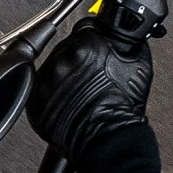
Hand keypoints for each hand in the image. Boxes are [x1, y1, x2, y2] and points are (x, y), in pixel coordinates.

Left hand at [28, 18, 154, 159]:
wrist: (109, 141)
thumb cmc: (123, 109)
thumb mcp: (138, 64)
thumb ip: (125, 42)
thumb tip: (118, 36)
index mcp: (85, 46)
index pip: (84, 30)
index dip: (92, 44)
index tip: (95, 54)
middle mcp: (62, 61)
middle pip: (66, 50)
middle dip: (77, 62)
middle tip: (91, 80)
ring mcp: (45, 81)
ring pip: (53, 71)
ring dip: (63, 79)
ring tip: (81, 95)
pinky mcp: (35, 101)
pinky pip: (42, 93)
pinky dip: (52, 98)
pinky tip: (69, 106)